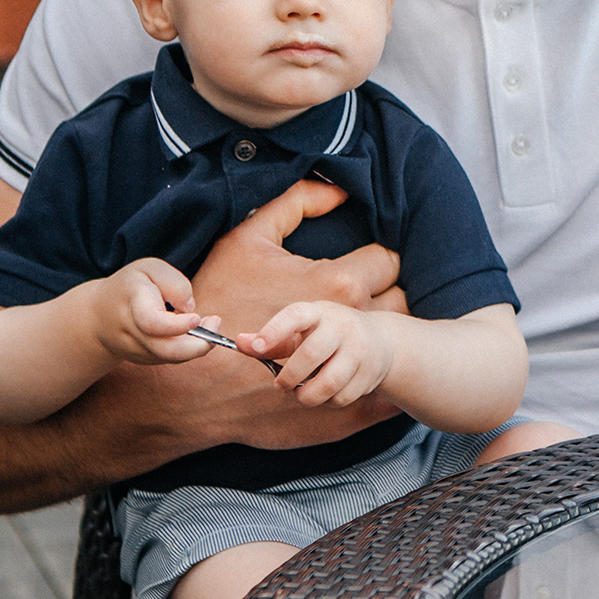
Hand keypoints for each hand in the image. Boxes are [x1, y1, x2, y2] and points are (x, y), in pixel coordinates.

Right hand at [90, 258, 215, 364]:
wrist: (97, 316)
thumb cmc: (130, 286)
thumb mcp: (149, 269)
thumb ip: (173, 283)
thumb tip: (190, 308)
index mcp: (132, 303)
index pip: (152, 322)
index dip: (177, 326)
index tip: (197, 317)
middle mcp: (131, 332)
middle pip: (165, 350)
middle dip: (198, 345)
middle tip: (216, 323)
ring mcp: (135, 350)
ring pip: (171, 357)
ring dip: (198, 345)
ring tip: (211, 323)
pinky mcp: (143, 360)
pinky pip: (170, 359)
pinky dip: (189, 349)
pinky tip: (196, 332)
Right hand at [127, 178, 408, 450]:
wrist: (196, 383)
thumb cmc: (219, 303)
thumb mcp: (247, 240)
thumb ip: (295, 204)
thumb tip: (338, 189)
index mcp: (339, 284)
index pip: (391, 262)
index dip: (376, 259)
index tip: (360, 263)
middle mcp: (356, 326)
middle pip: (403, 301)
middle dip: (385, 293)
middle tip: (361, 293)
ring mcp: (354, 369)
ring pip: (394, 343)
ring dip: (380, 333)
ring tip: (356, 329)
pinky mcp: (351, 409)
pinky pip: (387, 390)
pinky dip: (375, 373)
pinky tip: (354, 364)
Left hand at [243, 301, 395, 407]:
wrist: (382, 341)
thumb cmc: (330, 334)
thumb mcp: (304, 329)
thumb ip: (272, 339)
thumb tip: (239, 342)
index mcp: (319, 313)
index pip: (296, 316)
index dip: (274, 330)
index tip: (256, 347)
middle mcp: (342, 327)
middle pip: (311, 354)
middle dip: (290, 377)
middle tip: (280, 385)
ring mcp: (360, 350)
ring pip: (328, 383)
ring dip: (308, 395)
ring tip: (302, 393)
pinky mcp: (370, 374)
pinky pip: (342, 398)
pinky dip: (328, 402)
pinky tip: (326, 393)